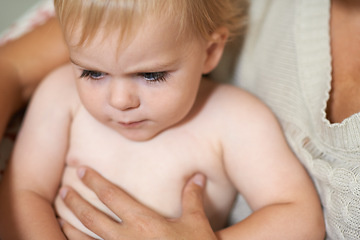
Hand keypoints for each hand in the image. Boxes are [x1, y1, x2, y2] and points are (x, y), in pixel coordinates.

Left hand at [60, 167, 216, 239]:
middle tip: (64, 190)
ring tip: (61, 214)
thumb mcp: (195, 221)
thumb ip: (192, 196)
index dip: (95, 181)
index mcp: (143, 221)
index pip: (112, 196)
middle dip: (76, 201)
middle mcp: (127, 237)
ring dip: (72, 224)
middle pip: (92, 216)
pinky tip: (72, 238)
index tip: (82, 171)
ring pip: (87, 238)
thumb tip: (197, 176)